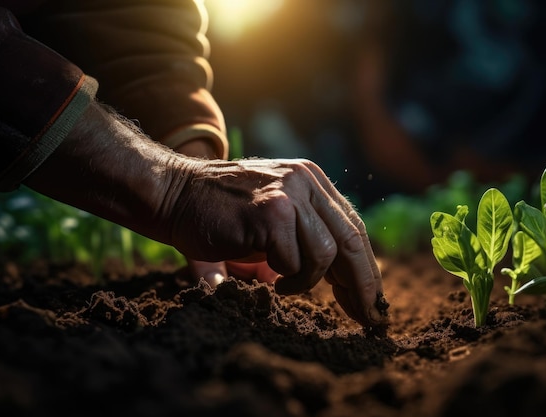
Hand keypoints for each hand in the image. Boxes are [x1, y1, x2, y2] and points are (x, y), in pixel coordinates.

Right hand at [167, 157, 387, 325]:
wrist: (174, 194)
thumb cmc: (221, 214)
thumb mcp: (274, 219)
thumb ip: (308, 239)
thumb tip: (347, 283)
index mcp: (312, 181)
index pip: (352, 227)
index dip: (366, 267)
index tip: (372, 299)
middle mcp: (306, 181)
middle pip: (352, 240)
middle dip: (363, 285)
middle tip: (369, 317)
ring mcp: (289, 194)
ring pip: (325, 254)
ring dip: (309, 281)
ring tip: (286, 286)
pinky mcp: (271, 212)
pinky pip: (294, 261)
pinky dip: (287, 279)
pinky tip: (271, 281)